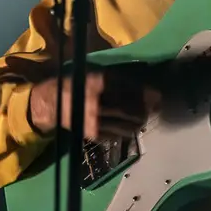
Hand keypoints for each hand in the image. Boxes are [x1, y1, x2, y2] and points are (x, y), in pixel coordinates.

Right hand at [27, 70, 158, 139]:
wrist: (52, 103)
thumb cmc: (78, 84)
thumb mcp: (96, 75)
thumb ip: (119, 81)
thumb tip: (147, 89)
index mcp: (97, 84)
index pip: (128, 90)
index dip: (146, 94)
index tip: (158, 96)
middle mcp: (96, 103)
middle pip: (129, 110)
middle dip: (145, 110)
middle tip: (154, 108)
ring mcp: (94, 121)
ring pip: (126, 126)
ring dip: (139, 123)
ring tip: (143, 118)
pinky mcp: (92, 134)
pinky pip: (116, 135)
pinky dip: (126, 131)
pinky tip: (130, 126)